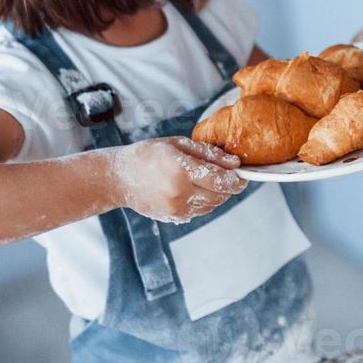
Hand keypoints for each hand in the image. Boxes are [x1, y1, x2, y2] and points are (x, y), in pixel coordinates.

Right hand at [111, 137, 245, 223]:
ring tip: (209, 181)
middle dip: (229, 187)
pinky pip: (200, 212)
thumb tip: (235, 163)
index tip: (243, 176)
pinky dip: (205, 202)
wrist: (119, 178)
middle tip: (229, 177)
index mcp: (181, 170)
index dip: (236, 180)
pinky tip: (195, 190)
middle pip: (219, 195)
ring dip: (218, 195)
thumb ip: (209, 153)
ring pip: (212, 205)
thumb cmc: (149, 155)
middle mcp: (179, 193)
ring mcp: (175, 209)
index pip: (220, 180)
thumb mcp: (179, 144)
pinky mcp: (173, 218)